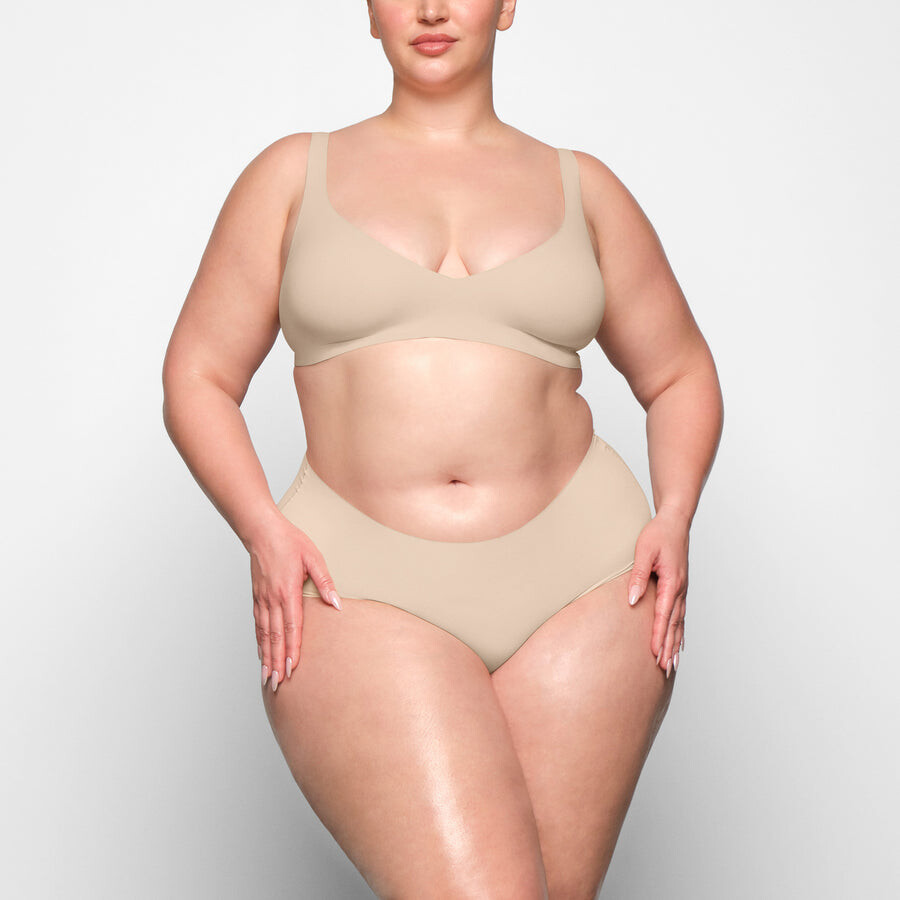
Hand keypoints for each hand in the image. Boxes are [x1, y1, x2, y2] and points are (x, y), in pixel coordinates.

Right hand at [248, 516, 341, 691]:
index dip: (292, 649)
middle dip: (277, 662)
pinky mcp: (256, 597)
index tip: (292, 668)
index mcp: (288, 591)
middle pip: (275, 637)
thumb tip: (336, 604)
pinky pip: (258, 625)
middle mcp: (272, 599)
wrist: (262, 530)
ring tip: (268, 677)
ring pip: (264, 634)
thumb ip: (325, 582)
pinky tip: (262, 654)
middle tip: (278, 684)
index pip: (291, 627)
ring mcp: (262, 599)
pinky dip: (259, 642)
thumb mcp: (314, 557)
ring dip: (266, 657)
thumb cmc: (290, 541)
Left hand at [626, 505, 689, 677]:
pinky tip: (679, 643)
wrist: (675, 522)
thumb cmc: (658, 534)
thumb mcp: (643, 551)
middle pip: (673, 624)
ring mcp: (682, 590)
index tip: (655, 654)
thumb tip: (632, 600)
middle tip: (664, 669)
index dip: (658, 636)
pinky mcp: (680, 588)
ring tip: (672, 665)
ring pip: (679, 622)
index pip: (663, 615)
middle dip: (668, 647)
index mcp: (671, 582)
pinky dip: (679, 631)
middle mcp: (680, 589)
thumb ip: (638, 576)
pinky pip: (680, 615)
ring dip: (675, 644)